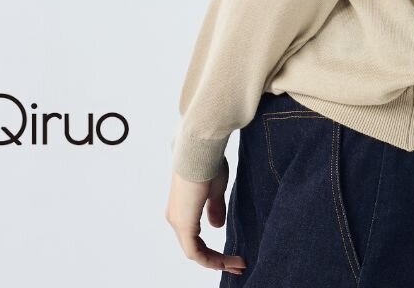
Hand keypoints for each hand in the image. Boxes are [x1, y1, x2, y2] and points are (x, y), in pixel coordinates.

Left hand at [165, 156, 246, 276]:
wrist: (199, 148)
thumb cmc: (207, 162)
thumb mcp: (214, 189)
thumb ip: (214, 208)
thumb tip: (216, 226)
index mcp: (181, 209)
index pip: (195, 239)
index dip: (212, 250)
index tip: (233, 255)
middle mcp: (175, 218)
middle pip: (195, 249)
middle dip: (217, 260)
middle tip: (237, 264)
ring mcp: (177, 221)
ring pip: (195, 252)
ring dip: (216, 261)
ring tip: (237, 264)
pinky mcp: (183, 223)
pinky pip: (195, 251)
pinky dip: (211, 259)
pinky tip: (227, 261)